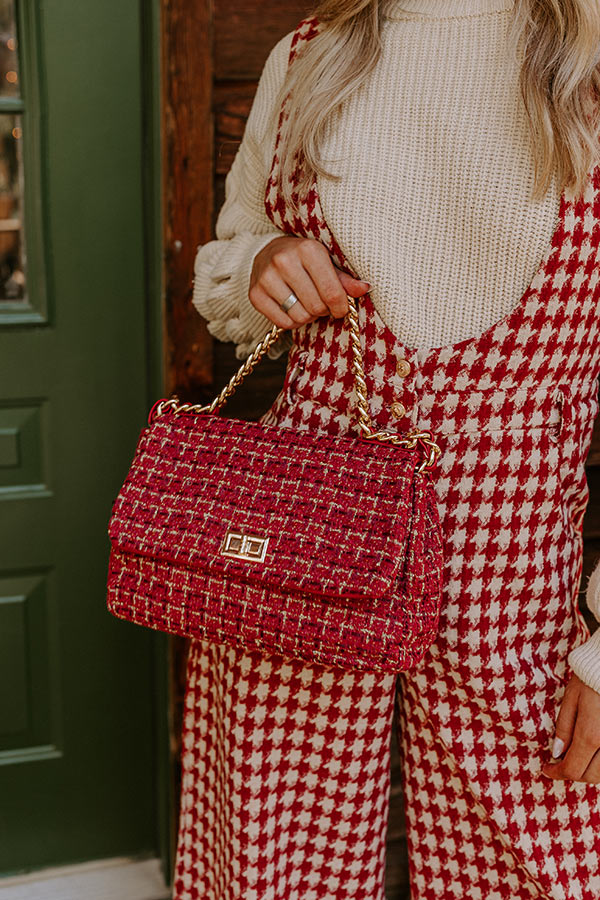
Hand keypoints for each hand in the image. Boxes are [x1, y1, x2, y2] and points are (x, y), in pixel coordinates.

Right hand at [249, 235, 369, 328]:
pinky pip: (283, 323)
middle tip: (321, 302)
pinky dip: (292, 321)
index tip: (341, 308)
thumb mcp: (326, 262)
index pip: (332, 293)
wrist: (268, 251)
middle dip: (323, 310)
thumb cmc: (304, 258)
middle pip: (316, 307)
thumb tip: (364, 288)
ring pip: (300, 316)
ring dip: (308, 316)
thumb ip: (345, 279)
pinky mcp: (255, 293)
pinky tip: (292, 308)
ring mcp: (267, 278)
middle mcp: (284, 261)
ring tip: (306, 303)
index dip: (341, 307)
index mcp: (308, 249)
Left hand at [541, 674, 599, 783]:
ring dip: (590, 771)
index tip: (547, 769)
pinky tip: (594, 752)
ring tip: (577, 758)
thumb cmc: (592, 677)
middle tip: (560, 763)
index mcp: (591, 735)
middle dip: (573, 773)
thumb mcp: (572, 697)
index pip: (572, 769)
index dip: (556, 772)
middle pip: (591, 776)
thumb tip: (557, 752)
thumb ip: (564, 727)